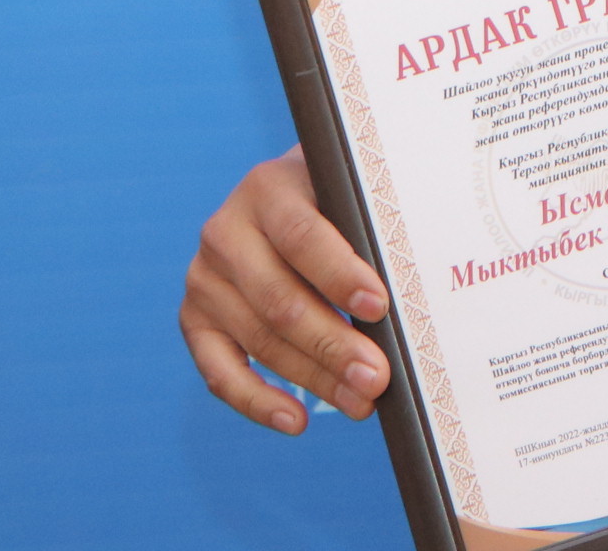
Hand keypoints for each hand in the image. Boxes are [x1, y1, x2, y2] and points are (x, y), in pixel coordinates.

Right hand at [179, 145, 392, 433]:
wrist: (288, 197)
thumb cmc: (335, 203)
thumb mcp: (350, 196)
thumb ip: (369, 230)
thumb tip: (412, 293)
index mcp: (269, 188)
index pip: (303, 236)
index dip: (340, 275)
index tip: (380, 308)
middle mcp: (226, 232)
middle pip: (280, 299)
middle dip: (333, 344)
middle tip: (377, 378)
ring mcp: (205, 278)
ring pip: (259, 339)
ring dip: (312, 378)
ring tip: (360, 403)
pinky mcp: (195, 319)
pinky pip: (219, 371)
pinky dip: (257, 401)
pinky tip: (295, 421)